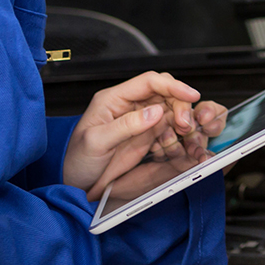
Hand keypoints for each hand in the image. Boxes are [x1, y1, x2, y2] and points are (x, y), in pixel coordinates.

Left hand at [62, 71, 212, 196]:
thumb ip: (126, 126)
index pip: (148, 82)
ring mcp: (139, 121)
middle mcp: (129, 106)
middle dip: (179, 104)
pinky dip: (178, 134)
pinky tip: (178, 143)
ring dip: (181, 120)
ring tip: (185, 134)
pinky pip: (168, 129)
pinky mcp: (145, 136)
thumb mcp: (97, 142)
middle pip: (164, 93)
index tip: (190, 94)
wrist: (75, 182)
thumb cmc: (77, 159)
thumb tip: (155, 112)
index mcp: (114, 99)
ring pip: (170, 110)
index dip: (172, 85)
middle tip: (185, 123)